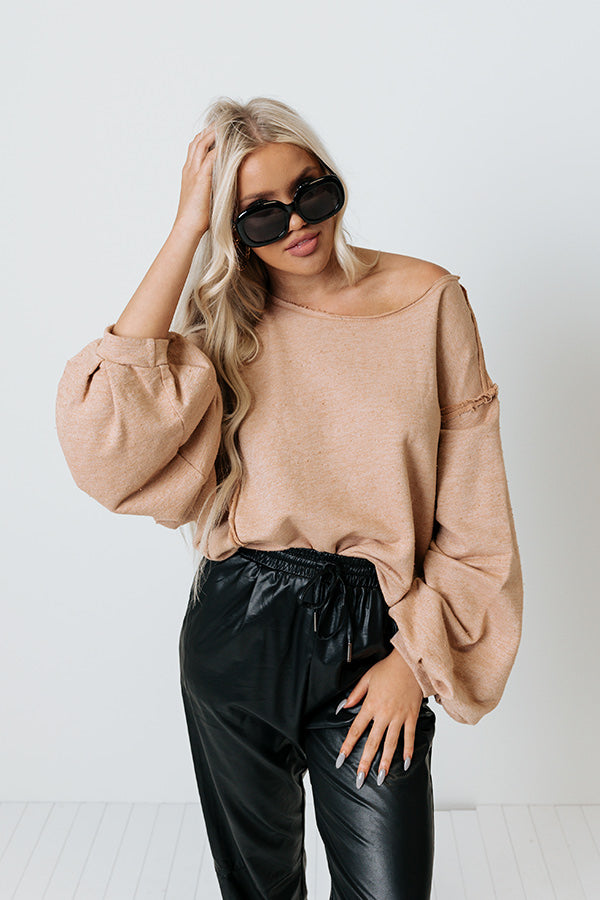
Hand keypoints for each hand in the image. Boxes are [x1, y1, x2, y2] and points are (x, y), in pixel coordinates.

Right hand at [173, 127, 216, 237]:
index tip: (216, 131)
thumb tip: (223, 189)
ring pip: (202, 144)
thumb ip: (211, 189)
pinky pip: (211, 156)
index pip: (195, 148)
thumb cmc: (196, 218)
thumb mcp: (203, 198)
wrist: (187, 227)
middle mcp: (189, 169)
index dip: (204, 137)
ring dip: (214, 133)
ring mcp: (194, 172)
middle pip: (197, 141)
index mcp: (188, 173)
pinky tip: (230, 143)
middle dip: (210, 130)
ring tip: (226, 125)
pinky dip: (220, 147)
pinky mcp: (202, 178)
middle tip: (223, 122)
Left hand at [335, 648, 423, 788]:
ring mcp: (399, 716)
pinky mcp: (412, 716)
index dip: (347, 745)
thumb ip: (355, 694)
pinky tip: (405, 763)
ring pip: (391, 743)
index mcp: (371, 705)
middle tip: (359, 779)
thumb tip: (343, 707)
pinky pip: (410, 736)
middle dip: (365, 762)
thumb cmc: (388, 669)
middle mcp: (384, 714)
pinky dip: (408, 750)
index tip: (341, 759)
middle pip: (372, 742)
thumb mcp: (367, 678)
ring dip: (385, 762)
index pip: (356, 729)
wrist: (410, 662)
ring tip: (380, 777)